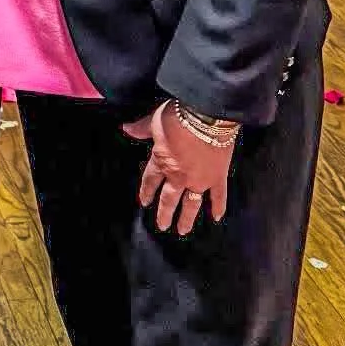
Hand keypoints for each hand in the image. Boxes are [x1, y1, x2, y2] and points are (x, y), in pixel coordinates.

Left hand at [121, 101, 234, 235]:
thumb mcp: (155, 120)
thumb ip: (141, 128)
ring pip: (191, 204)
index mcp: (161, 161)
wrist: (206, 115)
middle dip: (164, 213)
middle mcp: (178, 176)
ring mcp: (199, 179)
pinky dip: (218, 207)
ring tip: (183, 230)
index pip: (151, 180)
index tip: (144, 202)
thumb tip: (126, 128)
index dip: (146, 191)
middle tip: (162, 226)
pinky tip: (216, 218)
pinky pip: (218, 196)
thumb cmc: (178, 115)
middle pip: (169, 198)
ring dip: (186, 218)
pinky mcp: (217, 177)